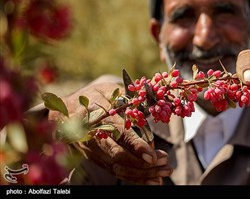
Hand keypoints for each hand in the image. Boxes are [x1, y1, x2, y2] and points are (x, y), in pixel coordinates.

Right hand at [48, 81, 171, 184]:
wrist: (64, 111)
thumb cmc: (93, 97)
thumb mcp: (109, 90)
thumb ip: (127, 99)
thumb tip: (149, 105)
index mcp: (97, 117)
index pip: (119, 134)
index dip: (136, 146)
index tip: (152, 155)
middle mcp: (93, 137)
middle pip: (118, 156)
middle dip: (143, 164)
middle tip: (165, 164)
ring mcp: (93, 152)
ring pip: (118, 168)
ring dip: (142, 174)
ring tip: (164, 172)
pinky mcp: (96, 160)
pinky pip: (115, 171)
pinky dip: (134, 178)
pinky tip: (151, 180)